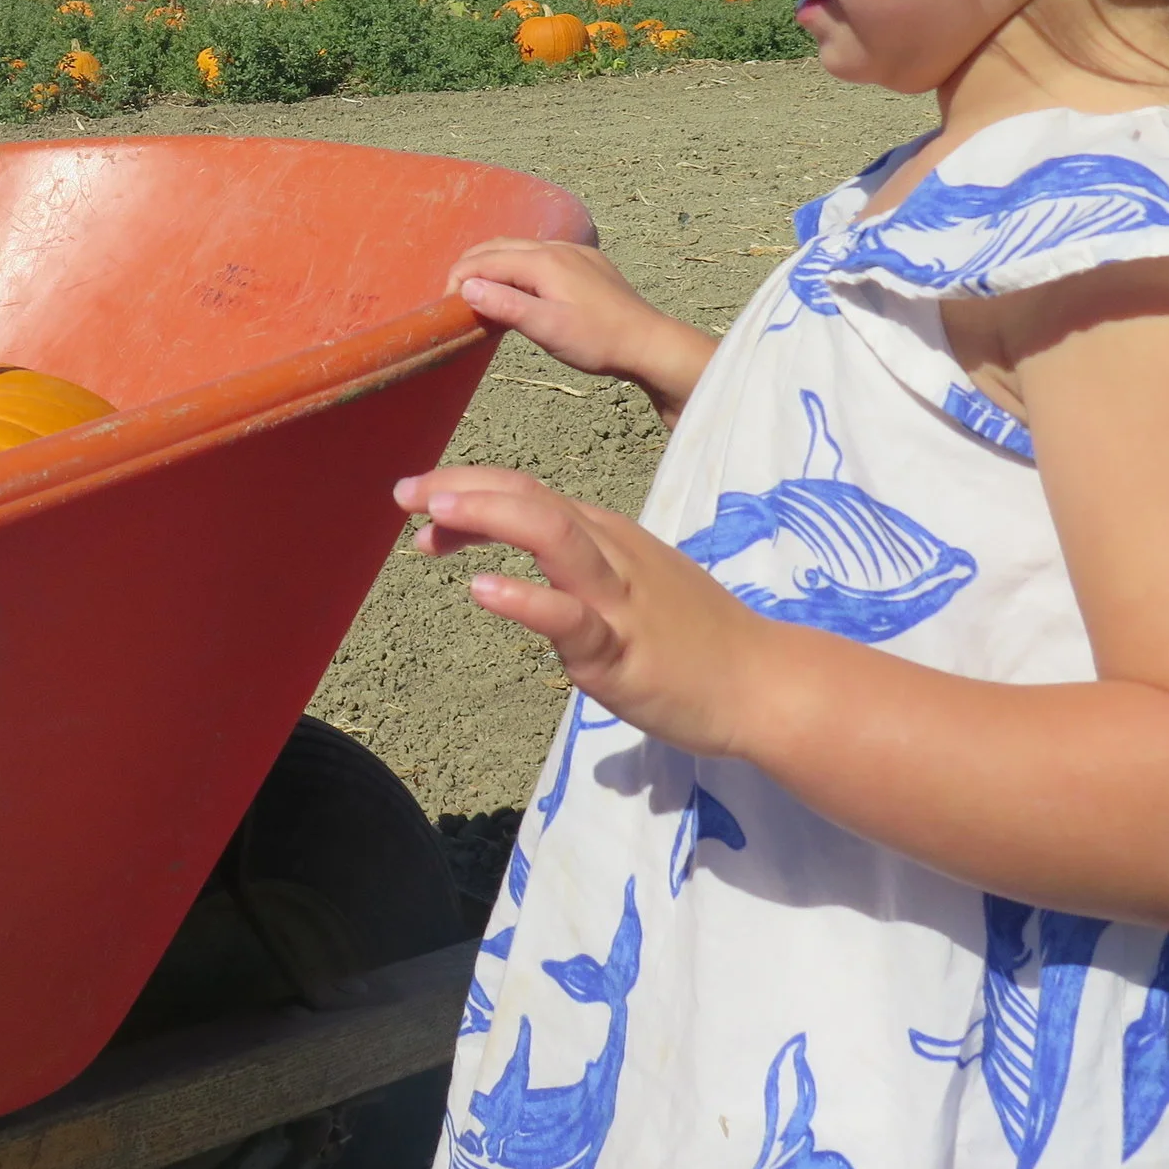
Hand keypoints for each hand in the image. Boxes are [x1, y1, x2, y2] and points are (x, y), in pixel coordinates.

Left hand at [394, 464, 773, 758]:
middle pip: (530, 499)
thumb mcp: (625, 584)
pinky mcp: (624, 649)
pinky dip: (526, 600)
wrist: (765, 681)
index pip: (527, 491)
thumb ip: (563, 572)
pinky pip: (572, 618)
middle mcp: (609, 552)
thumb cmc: (691, 636)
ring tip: (433, 515)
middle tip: (403, 495)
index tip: (418, 501)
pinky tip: (484, 593)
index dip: (468, 486)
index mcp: (605, 534)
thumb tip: (497, 574)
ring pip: (552, 537)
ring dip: (488, 518)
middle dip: (462, 488)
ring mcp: (617, 598)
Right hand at [446, 238, 715, 420]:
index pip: (487, 260)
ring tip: (481, 289)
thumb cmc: (599, 340)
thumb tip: (468, 288)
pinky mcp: (587, 264)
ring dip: (494, 263)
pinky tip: (520, 285)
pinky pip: (542, 254)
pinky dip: (518, 264)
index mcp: (544, 262)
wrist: (649, 343)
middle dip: (472, 264)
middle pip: (500, 246)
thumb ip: (506, 306)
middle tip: (455, 293)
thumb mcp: (546, 328)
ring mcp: (575, 254)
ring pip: (521, 248)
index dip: (460, 277)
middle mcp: (557, 249)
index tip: (445, 302)